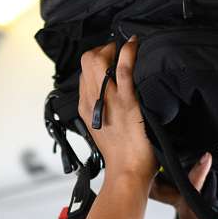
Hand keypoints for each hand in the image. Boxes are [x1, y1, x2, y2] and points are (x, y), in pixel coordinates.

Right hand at [77, 37, 155, 184]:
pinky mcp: (127, 102)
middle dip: (102, 49)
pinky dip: (128, 53)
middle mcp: (92, 100)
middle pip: (86, 60)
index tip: (110, 60)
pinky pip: (123, 69)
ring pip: (97, 59)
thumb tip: (108, 99)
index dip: (97, 62)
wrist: (127, 172)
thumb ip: (101, 111)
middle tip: (118, 52)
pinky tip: (134, 46)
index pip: (83, 73)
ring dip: (113, 48)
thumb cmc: (120, 156)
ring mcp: (108, 99)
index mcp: (85, 107)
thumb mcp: (102, 130)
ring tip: (127, 49)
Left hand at [153, 153, 217, 218]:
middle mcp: (185, 206)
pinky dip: (202, 178)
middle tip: (212, 152)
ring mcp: (186, 206)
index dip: (200, 169)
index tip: (208, 156)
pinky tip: (212, 172)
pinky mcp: (190, 207)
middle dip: (198, 164)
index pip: (192, 184)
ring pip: (190, 182)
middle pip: (188, 178)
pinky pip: (194, 188)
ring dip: (199, 170)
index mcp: (191, 211)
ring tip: (213, 158)